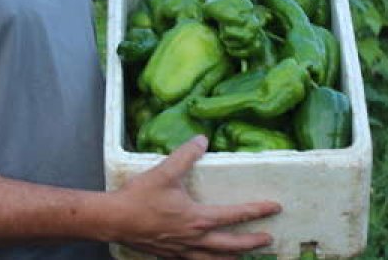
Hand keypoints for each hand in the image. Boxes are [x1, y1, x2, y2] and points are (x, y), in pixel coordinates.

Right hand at [113, 135, 280, 259]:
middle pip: (231, 245)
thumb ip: (186, 155)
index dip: (257, 211)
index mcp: (198, 219)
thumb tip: (202, 140)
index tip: (275, 207)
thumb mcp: (165, 171)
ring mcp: (182, 251)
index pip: (235, 215)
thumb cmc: (139, 198)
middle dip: (252, 242)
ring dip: (233, 257)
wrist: (112, 221)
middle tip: (269, 239)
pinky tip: (208, 259)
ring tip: (244, 257)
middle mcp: (195, 239)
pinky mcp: (169, 256)